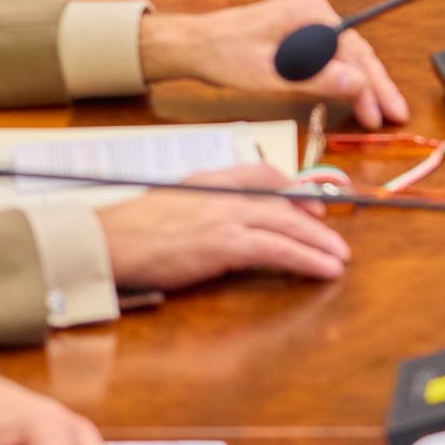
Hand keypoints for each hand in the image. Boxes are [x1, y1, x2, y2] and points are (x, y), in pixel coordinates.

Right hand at [91, 164, 351, 292]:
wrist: (104, 242)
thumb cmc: (128, 231)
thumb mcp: (170, 203)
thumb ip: (201, 206)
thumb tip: (222, 223)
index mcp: (209, 179)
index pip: (262, 174)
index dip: (292, 189)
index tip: (311, 204)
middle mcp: (223, 192)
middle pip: (283, 203)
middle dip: (315, 221)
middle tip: (336, 239)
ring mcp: (226, 217)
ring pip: (287, 226)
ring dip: (320, 243)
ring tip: (340, 258)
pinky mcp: (224, 245)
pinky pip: (278, 250)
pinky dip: (306, 259)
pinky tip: (323, 269)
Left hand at [138, 0, 410, 128]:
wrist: (192, 44)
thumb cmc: (224, 54)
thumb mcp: (270, 73)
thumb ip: (316, 78)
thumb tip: (358, 83)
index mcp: (312, 12)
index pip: (354, 51)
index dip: (373, 85)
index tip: (384, 112)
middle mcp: (315, 12)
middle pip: (356, 52)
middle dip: (376, 85)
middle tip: (395, 114)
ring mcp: (308, 23)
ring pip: (346, 56)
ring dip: (362, 84)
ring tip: (379, 111)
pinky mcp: (299, 35)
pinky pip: (330, 57)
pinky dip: (342, 78)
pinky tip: (353, 97)